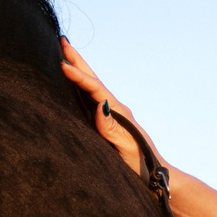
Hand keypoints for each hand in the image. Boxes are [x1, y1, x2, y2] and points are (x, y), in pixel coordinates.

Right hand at [60, 39, 142, 175]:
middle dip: (78, 61)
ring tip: (65, 55)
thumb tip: (100, 104)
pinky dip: (81, 87)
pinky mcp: (107, 123)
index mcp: (118, 112)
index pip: (95, 89)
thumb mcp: (126, 146)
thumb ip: (112, 127)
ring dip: (79, 70)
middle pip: (93, 79)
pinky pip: (91, 99)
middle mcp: (114, 109)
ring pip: (91, 87)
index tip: (62, 64)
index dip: (78, 76)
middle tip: (62, 41)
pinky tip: (73, 84)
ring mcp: (111, 114)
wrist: (154, 175)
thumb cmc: (140, 163)